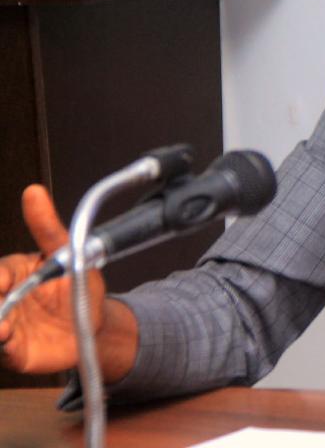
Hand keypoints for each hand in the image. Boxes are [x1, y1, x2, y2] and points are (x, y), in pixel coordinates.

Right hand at [0, 185, 106, 373]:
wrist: (96, 324)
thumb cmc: (77, 285)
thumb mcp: (67, 253)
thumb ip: (47, 228)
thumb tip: (33, 192)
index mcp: (11, 273)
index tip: (3, 281)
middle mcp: (3, 298)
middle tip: (1, 304)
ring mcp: (5, 325)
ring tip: (2, 327)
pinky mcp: (13, 350)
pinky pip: (1, 350)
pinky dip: (1, 345)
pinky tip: (5, 337)